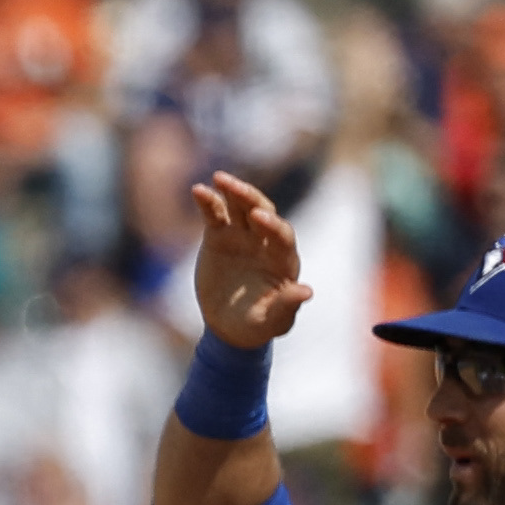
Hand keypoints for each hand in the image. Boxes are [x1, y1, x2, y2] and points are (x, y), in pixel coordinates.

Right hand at [186, 171, 309, 349]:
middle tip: (234, 187)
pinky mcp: (220, 237)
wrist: (230, 326)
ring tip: (218, 178)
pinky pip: (215, 214)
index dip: (273, 226)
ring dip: (232, 191)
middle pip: (263, 211)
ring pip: (241, 206)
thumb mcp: (274, 321)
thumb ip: (287, 306)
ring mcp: (243, 237)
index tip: (260, 219)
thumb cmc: (258, 325)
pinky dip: (207, 201)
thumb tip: (306, 291)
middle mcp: (265, 242)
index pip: (282, 235)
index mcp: (283, 259)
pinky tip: (197, 190)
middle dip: (250, 198)